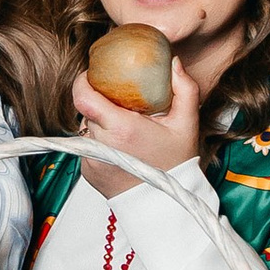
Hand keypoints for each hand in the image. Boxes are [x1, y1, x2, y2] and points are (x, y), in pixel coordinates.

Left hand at [70, 57, 202, 195]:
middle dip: (99, 101)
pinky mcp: (87, 172)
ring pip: (86, 128)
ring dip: (100, 122)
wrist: (164, 206)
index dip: (82, 82)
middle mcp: (100, 145)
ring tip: (123, 126)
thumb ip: (185, 89)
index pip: (83, 97)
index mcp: (121, 129)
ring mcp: (91, 161)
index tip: (92, 75)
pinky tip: (121, 146)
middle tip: (118, 100)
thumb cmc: (177, 165)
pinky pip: (88, 146)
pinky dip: (101, 141)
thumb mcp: (187, 125)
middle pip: (86, 110)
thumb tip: (174, 63)